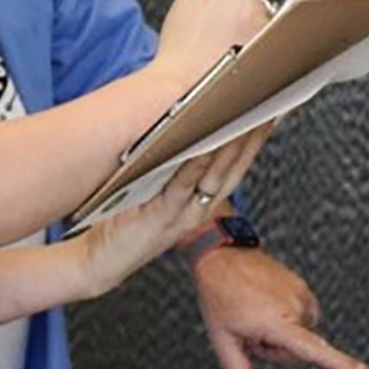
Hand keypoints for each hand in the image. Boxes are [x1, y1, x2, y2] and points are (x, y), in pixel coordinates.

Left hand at [80, 128, 268, 295]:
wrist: (102, 260)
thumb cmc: (127, 222)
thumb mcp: (158, 190)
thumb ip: (176, 167)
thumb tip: (185, 128)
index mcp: (201, 200)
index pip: (235, 165)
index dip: (253, 139)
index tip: (266, 111)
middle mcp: (197, 208)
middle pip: (233, 168)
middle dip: (250, 138)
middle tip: (263, 108)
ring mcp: (182, 214)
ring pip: (213, 177)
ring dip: (229, 148)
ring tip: (240, 119)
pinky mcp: (161, 218)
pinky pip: (181, 188)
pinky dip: (193, 168)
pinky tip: (201, 147)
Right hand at [151, 0, 275, 92]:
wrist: (181, 88)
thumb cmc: (178, 59)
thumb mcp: (184, 13)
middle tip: (248, 9)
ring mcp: (254, 9)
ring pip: (270, 6)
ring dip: (260, 20)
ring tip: (237, 46)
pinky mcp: (271, 32)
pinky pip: (277, 31)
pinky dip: (267, 41)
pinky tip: (246, 55)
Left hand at [190, 246, 368, 368]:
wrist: (220, 256)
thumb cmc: (219, 293)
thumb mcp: (223, 339)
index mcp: (277, 320)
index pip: (313, 347)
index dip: (340, 362)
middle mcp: (294, 305)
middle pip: (298, 351)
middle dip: (277, 350)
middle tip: (252, 332)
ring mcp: (299, 292)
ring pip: (301, 332)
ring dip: (282, 332)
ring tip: (256, 314)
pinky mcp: (301, 284)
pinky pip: (301, 315)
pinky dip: (286, 316)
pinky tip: (265, 306)